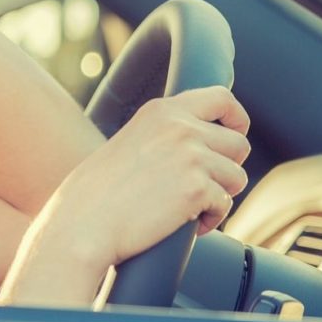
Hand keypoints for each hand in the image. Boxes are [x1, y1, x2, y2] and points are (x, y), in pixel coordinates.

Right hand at [43, 86, 250, 267]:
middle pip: (238, 144)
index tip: (234, 137)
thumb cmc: (99, 192)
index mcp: (162, 110)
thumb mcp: (133, 141)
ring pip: (237, 176)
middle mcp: (180, 126)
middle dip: (227, 169)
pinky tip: (184, 224)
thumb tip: (207, 144)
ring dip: (219, 195)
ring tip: (189, 207)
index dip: (237, 120)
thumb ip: (167, 133)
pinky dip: (210, 219)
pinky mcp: (195, 187)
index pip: (222, 98)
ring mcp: (190, 155)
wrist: (83, 221)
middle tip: (202, 186)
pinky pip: (225, 204)